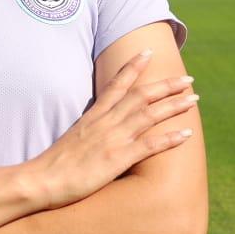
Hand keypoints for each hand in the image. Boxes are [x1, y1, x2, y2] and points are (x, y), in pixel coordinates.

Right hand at [23, 49, 197, 210]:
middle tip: (188, 79)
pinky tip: (186, 134)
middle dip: (166, 86)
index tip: (149, 53)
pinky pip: (149, 145)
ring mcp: (113, 139)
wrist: (41, 180)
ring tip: (194, 99)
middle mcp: (105, 122)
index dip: (133, 67)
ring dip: (174, 105)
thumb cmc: (52, 165)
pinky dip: (169, 138)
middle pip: (141, 96)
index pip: (116, 84)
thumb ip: (87, 132)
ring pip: (149, 115)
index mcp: (92, 116)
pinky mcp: (117, 159)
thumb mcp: (71, 139)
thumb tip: (95, 131)